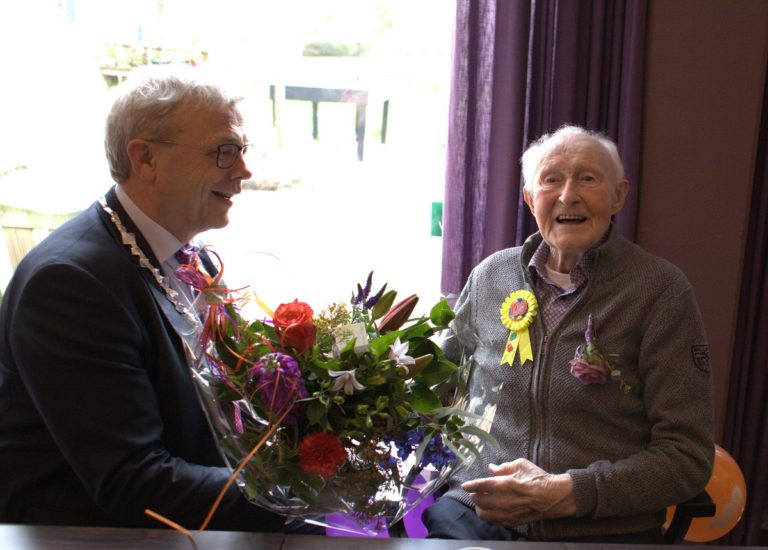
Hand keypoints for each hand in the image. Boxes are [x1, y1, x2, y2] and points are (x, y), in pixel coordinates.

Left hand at [461, 459, 575, 527]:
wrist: (553, 497)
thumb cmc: (537, 478)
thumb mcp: (520, 465)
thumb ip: (503, 467)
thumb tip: (491, 468)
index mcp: (504, 484)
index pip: (479, 486)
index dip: (470, 485)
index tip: (465, 485)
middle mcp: (503, 501)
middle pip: (479, 501)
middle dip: (474, 496)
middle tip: (474, 493)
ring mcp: (507, 513)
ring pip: (484, 514)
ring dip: (479, 508)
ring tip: (480, 503)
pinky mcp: (512, 521)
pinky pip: (494, 522)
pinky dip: (488, 516)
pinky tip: (489, 511)